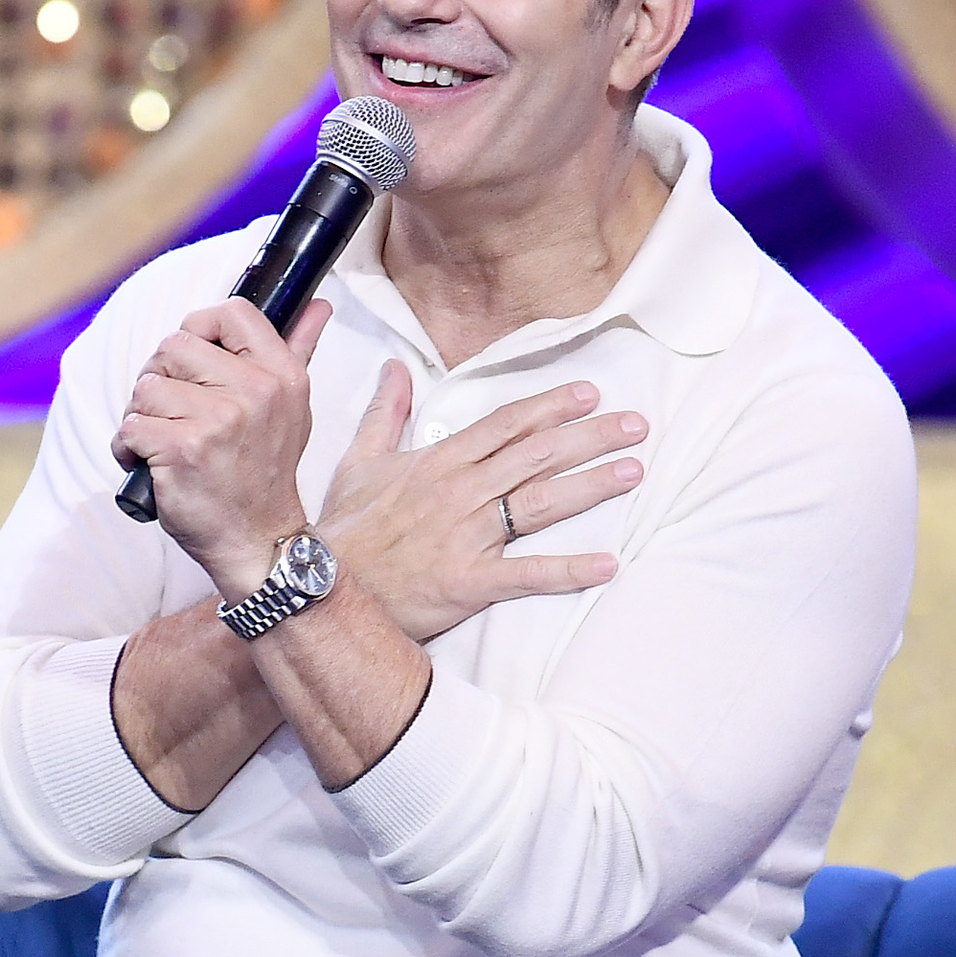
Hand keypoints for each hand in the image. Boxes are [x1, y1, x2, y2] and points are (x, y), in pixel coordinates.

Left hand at [112, 297, 333, 591]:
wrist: (258, 542)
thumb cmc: (264, 475)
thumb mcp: (292, 410)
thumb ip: (300, 350)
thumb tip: (318, 304)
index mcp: (282, 375)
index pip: (231, 312)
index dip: (198, 329)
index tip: (192, 363)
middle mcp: (256, 392)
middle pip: (173, 347)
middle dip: (160, 380)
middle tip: (172, 415)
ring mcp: (219, 420)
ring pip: (146, 388)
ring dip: (141, 418)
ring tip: (162, 444)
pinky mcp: (184, 448)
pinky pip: (130, 426)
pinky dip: (127, 449)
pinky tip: (149, 465)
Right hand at [319, 368, 641, 644]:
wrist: (318, 587)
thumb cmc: (343, 529)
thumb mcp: (358, 461)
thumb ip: (384, 413)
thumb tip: (394, 368)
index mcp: (439, 462)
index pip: (505, 425)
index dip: (550, 407)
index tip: (589, 394)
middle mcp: (460, 492)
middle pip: (536, 456)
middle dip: (589, 437)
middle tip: (637, 425)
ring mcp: (466, 537)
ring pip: (540, 503)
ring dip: (591, 485)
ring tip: (633, 471)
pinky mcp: (469, 583)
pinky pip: (528, 574)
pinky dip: (570, 569)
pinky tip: (609, 563)